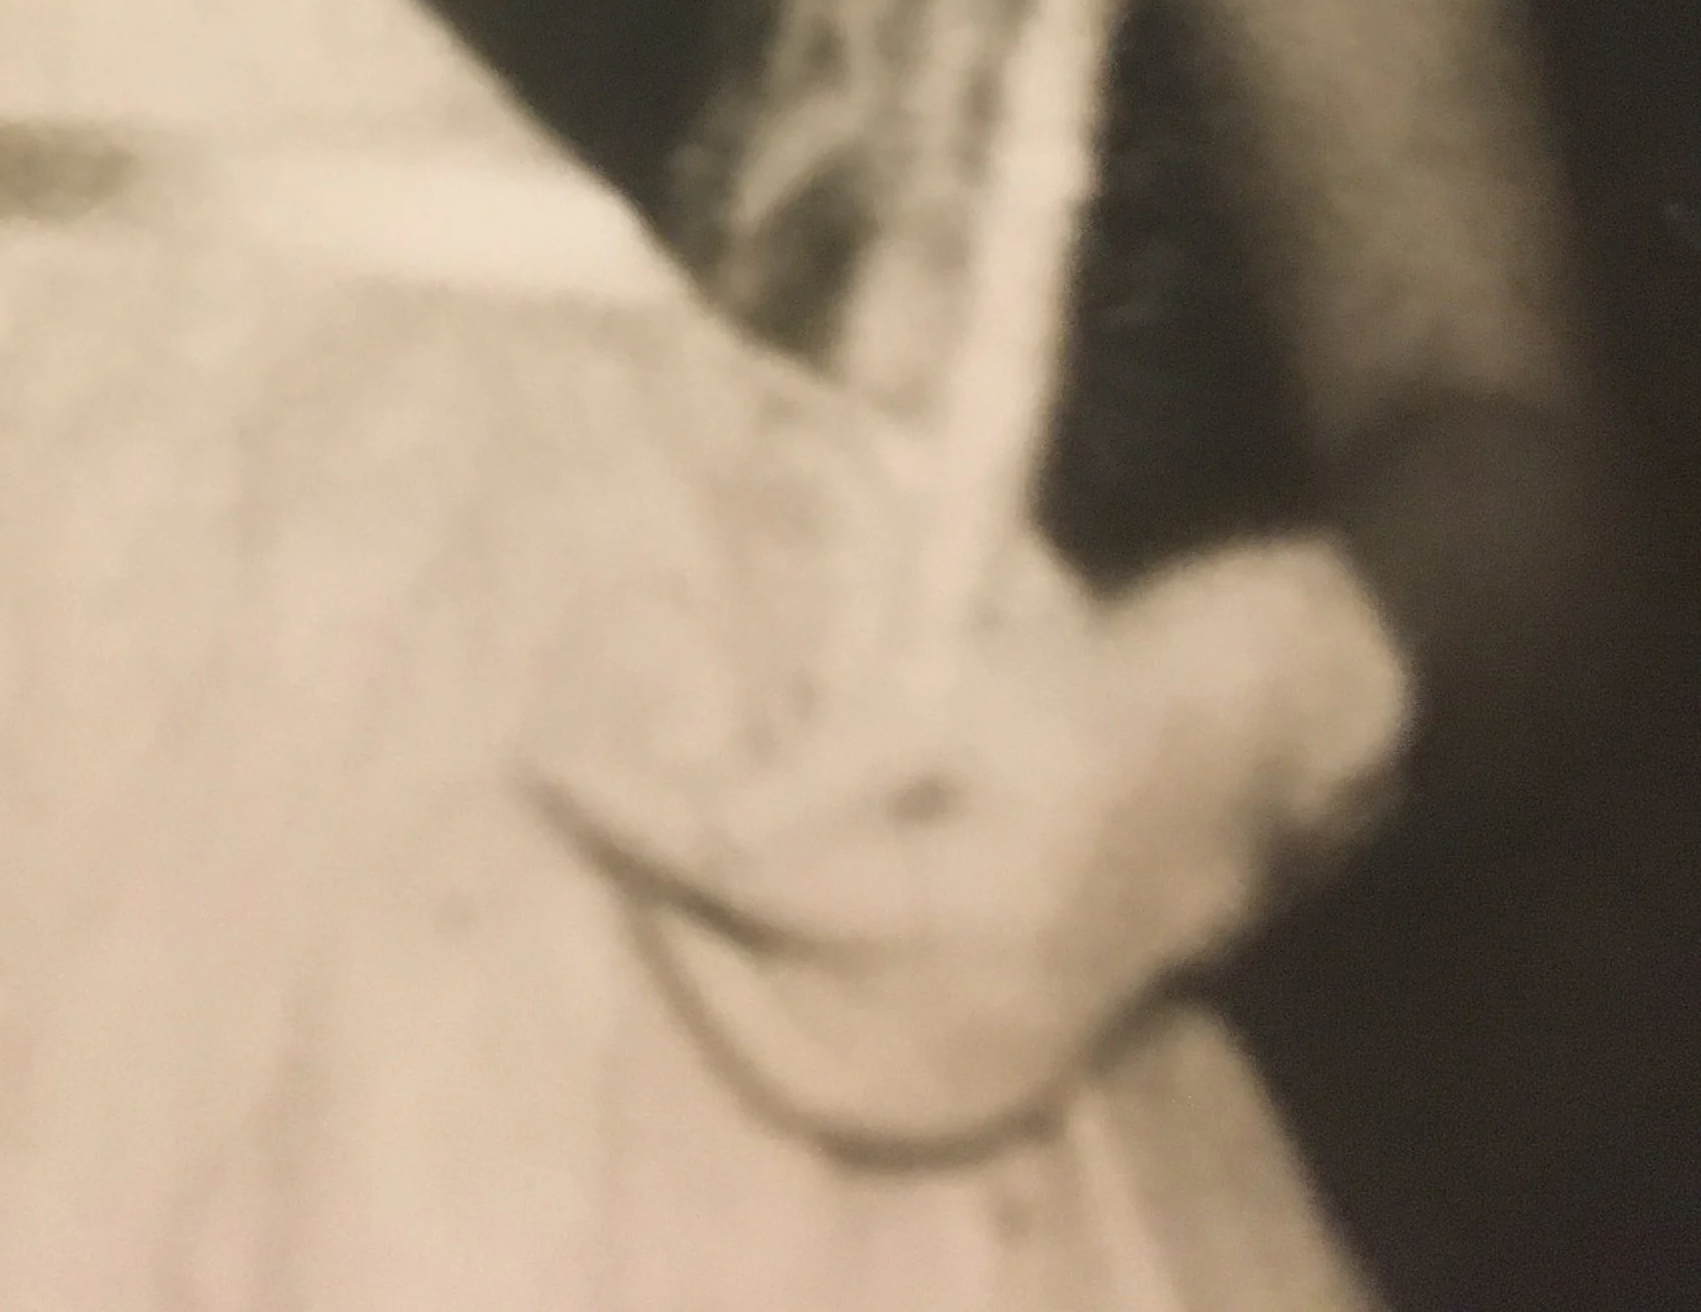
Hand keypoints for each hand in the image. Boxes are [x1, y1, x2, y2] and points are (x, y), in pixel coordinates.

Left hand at [533, 535, 1411, 1162]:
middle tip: (604, 813)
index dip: (641, 824)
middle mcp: (988, 1017)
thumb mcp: (954, 692)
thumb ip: (824, 772)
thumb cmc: (1087, 694)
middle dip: (666, 922)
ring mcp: (998, 1074)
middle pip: (760, 1011)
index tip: (550, 763)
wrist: (1235, 762)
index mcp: (980, 903)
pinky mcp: (997, 1092)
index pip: (759, 882)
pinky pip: (840, 1091)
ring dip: (705, 979)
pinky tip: (729, 945)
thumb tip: (695, 830)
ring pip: (790, 1072)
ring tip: (656, 876)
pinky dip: (766, 1028)